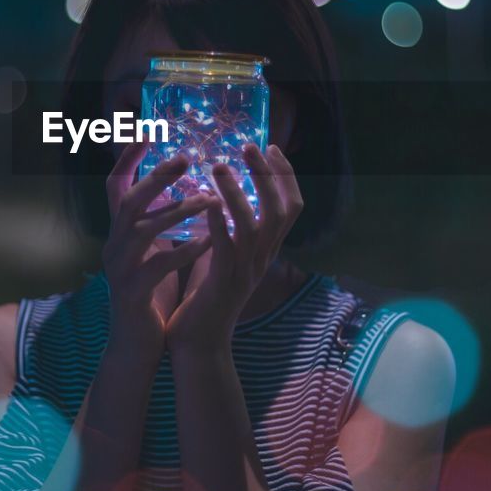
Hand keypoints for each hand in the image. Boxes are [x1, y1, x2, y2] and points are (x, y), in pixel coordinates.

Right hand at [103, 140, 214, 351]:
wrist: (136, 342)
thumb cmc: (151, 290)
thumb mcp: (153, 248)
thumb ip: (159, 219)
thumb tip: (183, 184)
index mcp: (120, 230)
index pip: (115, 184)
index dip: (129, 157)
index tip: (147, 130)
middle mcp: (114, 244)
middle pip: (128, 200)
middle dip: (156, 176)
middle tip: (185, 157)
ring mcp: (120, 268)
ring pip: (142, 229)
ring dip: (177, 210)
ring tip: (209, 198)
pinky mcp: (133, 292)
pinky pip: (158, 266)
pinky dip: (184, 250)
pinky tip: (210, 240)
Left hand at [165, 144, 303, 353]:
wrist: (199, 344)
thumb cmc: (207, 298)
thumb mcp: (225, 256)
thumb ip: (229, 229)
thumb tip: (219, 194)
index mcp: (266, 250)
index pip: (290, 206)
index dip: (285, 175)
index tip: (270, 146)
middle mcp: (263, 258)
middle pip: (281, 210)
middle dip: (268, 174)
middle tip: (249, 146)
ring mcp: (246, 271)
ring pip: (254, 226)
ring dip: (238, 192)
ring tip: (217, 165)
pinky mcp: (223, 282)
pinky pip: (226, 248)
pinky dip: (218, 222)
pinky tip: (206, 202)